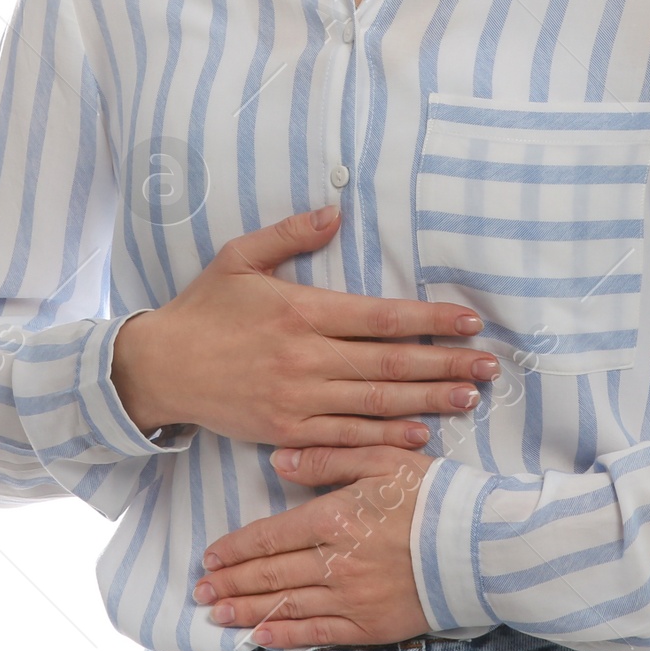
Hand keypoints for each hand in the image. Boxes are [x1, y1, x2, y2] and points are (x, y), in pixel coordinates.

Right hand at [110, 206, 497, 451]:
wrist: (159, 367)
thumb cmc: (203, 307)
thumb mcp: (240, 256)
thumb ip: (290, 233)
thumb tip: (335, 211)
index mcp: (302, 311)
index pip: (382, 317)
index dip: (430, 320)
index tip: (468, 322)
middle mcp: (306, 358)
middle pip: (390, 364)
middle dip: (445, 364)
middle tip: (489, 367)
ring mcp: (297, 400)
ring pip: (375, 404)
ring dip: (427, 402)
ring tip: (468, 397)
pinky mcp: (286, 431)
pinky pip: (345, 438)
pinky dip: (384, 439)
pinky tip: (418, 436)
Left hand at [194, 445, 436, 647]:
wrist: (480, 544)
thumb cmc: (433, 493)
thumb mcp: (383, 458)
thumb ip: (329, 456)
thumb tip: (280, 460)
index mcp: (337, 516)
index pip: (274, 534)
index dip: (238, 546)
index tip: (212, 555)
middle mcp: (337, 561)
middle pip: (272, 573)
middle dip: (232, 581)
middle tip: (202, 589)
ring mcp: (352, 597)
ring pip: (286, 606)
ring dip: (247, 610)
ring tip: (217, 613)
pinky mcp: (371, 624)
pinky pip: (317, 633)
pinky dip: (284, 636)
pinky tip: (260, 637)